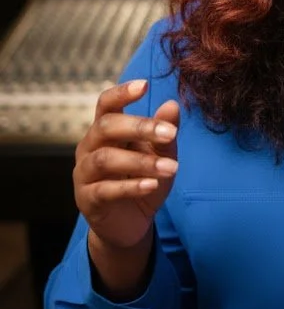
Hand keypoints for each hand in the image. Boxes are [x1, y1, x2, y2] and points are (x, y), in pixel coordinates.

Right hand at [74, 80, 179, 250]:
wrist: (130, 224)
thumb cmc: (143, 181)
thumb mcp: (160, 156)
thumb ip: (164, 132)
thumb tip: (173, 105)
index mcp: (105, 131)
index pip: (106, 104)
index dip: (122, 93)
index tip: (144, 85)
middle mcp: (89, 147)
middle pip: (105, 127)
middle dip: (139, 127)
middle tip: (171, 134)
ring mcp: (84, 174)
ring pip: (106, 159)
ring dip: (141, 162)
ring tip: (172, 168)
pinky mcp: (87, 200)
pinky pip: (105, 190)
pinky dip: (131, 187)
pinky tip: (152, 185)